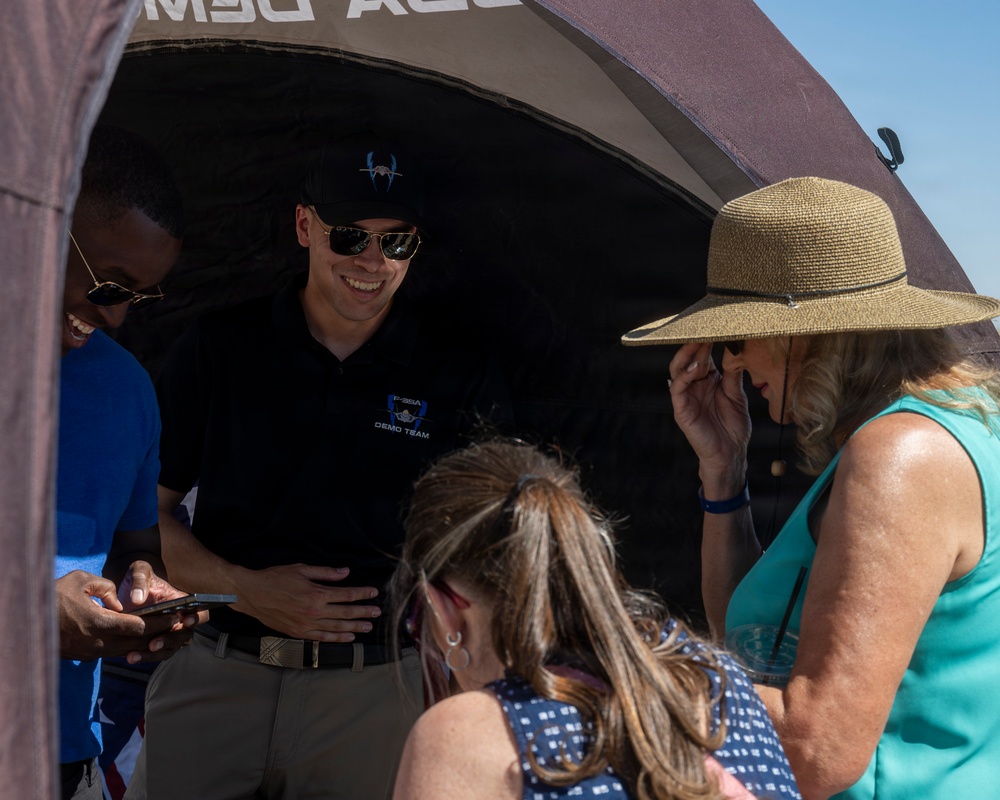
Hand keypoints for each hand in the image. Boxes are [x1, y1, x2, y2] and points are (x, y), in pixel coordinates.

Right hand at [56, 569, 194, 661]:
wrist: (27, 622)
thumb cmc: (54, 596)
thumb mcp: (80, 580)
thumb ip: (106, 587)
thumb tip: (122, 603)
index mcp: (99, 623)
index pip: (138, 626)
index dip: (160, 623)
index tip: (176, 617)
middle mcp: (98, 642)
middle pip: (137, 641)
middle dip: (159, 634)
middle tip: (178, 626)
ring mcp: (91, 652)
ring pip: (127, 650)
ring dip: (146, 642)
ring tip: (165, 633)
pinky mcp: (85, 656)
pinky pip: (113, 652)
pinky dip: (130, 646)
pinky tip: (141, 639)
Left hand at [118, 561, 205, 663]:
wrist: (125, 592)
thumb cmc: (138, 579)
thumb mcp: (139, 570)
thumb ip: (139, 580)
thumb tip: (138, 598)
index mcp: (182, 602)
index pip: (200, 612)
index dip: (197, 618)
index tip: (186, 620)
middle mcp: (178, 620)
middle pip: (185, 635)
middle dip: (171, 640)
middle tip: (153, 644)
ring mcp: (167, 633)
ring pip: (170, 648)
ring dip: (155, 654)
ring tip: (134, 655)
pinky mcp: (154, 643)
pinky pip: (155, 654)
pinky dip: (143, 657)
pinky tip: (130, 657)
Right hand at [233, 564, 380, 641]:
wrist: (252, 594)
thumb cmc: (275, 579)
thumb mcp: (302, 569)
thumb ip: (326, 573)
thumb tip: (345, 572)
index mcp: (316, 594)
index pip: (346, 594)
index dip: (362, 594)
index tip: (373, 592)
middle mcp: (313, 612)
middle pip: (345, 613)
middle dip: (363, 612)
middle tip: (376, 612)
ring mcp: (306, 625)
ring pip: (336, 627)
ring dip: (354, 627)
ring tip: (368, 627)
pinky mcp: (298, 633)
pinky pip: (322, 638)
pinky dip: (336, 638)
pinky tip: (347, 637)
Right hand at [669, 342, 751, 484]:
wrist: (730, 454)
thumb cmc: (733, 428)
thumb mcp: (736, 396)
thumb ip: (732, 374)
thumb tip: (735, 349)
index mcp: (708, 381)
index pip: (703, 355)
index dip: (708, 341)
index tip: (717, 326)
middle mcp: (695, 385)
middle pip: (688, 358)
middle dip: (695, 343)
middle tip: (705, 328)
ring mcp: (686, 396)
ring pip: (678, 369)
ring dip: (687, 355)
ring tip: (697, 343)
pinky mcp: (681, 409)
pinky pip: (677, 388)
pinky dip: (684, 376)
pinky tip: (695, 367)